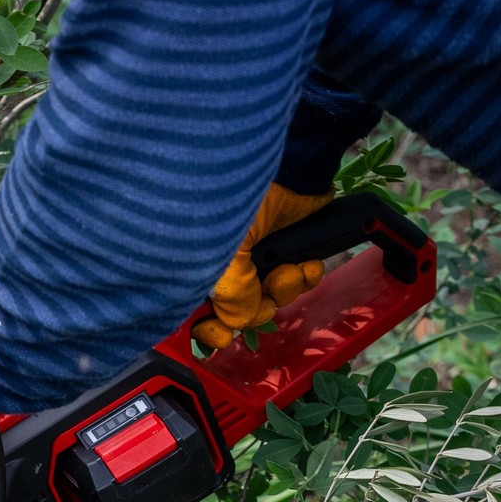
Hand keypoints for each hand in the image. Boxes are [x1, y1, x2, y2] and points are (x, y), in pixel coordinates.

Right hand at [191, 184, 333, 350]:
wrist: (291, 165)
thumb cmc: (237, 199)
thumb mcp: (225, 253)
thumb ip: (230, 298)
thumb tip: (239, 322)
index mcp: (195, 263)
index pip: (193, 312)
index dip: (206, 331)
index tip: (222, 336)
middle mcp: (221, 263)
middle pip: (235, 311)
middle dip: (254, 309)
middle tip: (263, 298)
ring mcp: (255, 256)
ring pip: (269, 298)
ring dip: (283, 291)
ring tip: (290, 270)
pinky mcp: (286, 248)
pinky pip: (296, 280)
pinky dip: (305, 277)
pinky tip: (307, 264)